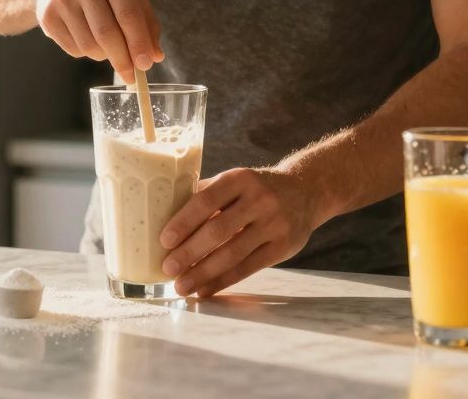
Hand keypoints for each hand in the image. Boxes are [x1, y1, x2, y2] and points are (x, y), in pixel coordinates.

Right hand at [34, 0, 162, 83]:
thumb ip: (146, 23)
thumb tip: (155, 56)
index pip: (128, 15)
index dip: (139, 43)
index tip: (146, 65)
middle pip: (107, 34)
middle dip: (123, 60)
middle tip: (131, 75)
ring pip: (89, 46)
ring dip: (105, 56)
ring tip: (108, 48)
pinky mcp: (47, 16)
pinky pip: (73, 50)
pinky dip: (87, 53)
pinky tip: (88, 38)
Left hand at [159, 168, 322, 297]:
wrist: (306, 191)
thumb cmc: (256, 189)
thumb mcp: (234, 182)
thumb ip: (206, 196)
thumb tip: (162, 219)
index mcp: (240, 179)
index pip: (206, 201)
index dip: (184, 222)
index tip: (164, 241)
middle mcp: (259, 199)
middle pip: (218, 230)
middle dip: (189, 252)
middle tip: (167, 269)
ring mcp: (274, 224)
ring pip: (233, 254)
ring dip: (203, 273)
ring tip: (182, 286)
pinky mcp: (283, 246)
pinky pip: (248, 268)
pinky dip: (223, 281)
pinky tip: (204, 290)